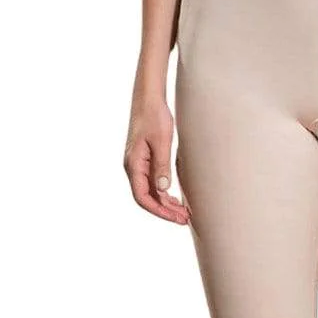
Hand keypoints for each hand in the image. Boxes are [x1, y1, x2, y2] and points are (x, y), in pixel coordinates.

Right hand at [124, 97, 190, 223]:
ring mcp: (137, 163)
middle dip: (165, 210)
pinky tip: (175, 196)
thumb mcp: (161, 141)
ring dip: (165, 202)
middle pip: (146, 197)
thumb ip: (161, 166)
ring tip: (183, 211)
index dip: (159, 211)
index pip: (143, 197)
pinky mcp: (143, 159)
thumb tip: (164, 189)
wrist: (148, 98)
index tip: (176, 218)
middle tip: (185, 219)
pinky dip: (163, 191)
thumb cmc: (154, 116)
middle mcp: (132, 166)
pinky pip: (152, 181)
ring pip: (150, 191)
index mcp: (133, 164)